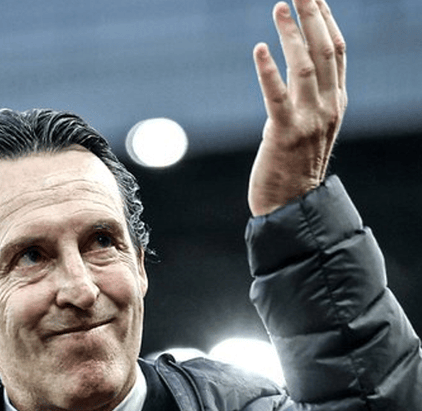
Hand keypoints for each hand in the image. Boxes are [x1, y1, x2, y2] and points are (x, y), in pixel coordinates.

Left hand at [248, 0, 346, 215]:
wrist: (293, 204)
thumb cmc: (296, 164)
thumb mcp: (313, 126)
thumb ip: (312, 97)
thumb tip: (299, 65)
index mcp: (336, 102)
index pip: (337, 51)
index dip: (327, 19)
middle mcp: (328, 106)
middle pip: (325, 50)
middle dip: (313, 14)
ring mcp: (308, 120)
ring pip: (305, 67)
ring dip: (292, 34)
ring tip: (279, 6)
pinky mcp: (284, 134)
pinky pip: (277, 97)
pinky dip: (269, 71)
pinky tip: (259, 49)